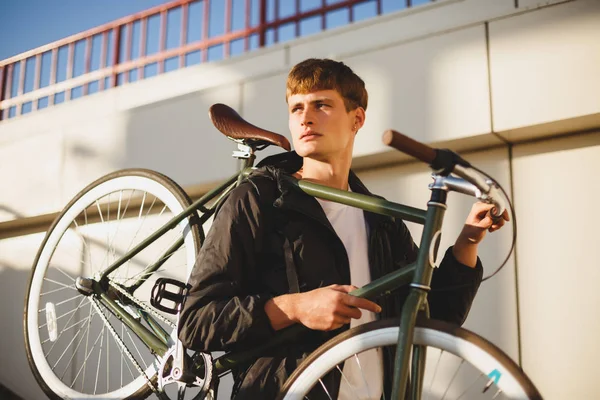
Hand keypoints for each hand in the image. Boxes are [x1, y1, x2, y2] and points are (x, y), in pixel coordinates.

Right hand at [264, 285, 380, 330]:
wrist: (300, 307)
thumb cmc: (315, 296)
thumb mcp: (331, 288)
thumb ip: (346, 289)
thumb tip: (359, 290)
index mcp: (338, 296)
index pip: (359, 302)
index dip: (370, 305)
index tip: (378, 308)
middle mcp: (337, 308)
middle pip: (356, 314)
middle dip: (354, 311)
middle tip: (346, 308)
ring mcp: (333, 318)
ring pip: (348, 320)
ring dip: (344, 316)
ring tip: (332, 311)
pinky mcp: (329, 327)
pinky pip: (340, 325)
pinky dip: (337, 322)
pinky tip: (327, 317)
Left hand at [452, 202, 509, 266]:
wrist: (470, 237)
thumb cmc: (470, 233)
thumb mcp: (477, 229)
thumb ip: (484, 223)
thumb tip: (490, 219)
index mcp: (477, 208)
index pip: (493, 205)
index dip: (501, 211)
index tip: (505, 218)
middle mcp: (482, 206)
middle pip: (498, 208)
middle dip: (499, 219)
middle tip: (495, 227)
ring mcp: (485, 210)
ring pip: (500, 213)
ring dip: (498, 222)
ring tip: (492, 228)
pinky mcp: (488, 214)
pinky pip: (498, 217)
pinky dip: (497, 223)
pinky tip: (491, 228)